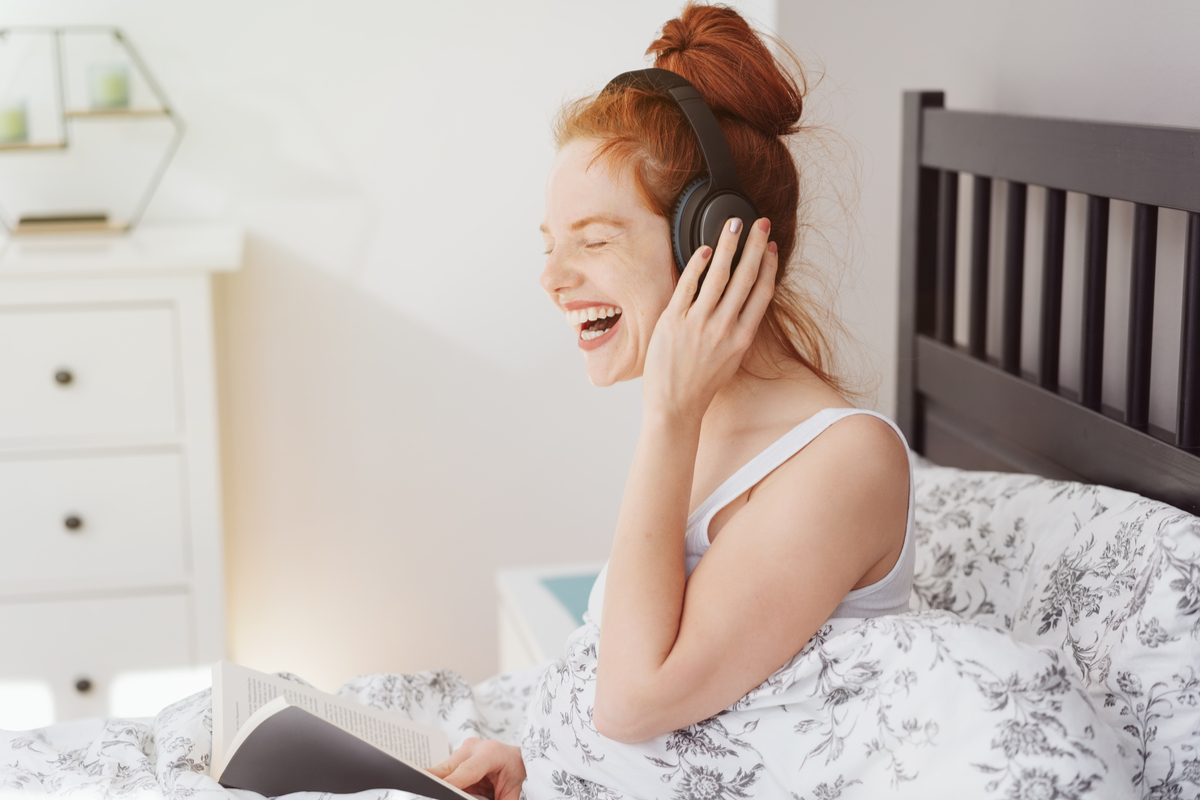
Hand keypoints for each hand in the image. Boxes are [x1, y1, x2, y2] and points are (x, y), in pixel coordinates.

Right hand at [427, 737, 524, 799]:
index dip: (452, 782)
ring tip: (433, 793)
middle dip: (435, 782)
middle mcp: (474, 748)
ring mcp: (463, 752)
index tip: (438, 790)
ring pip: (443, 772)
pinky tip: (438, 791)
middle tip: (425, 791)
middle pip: (448, 768)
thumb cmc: (519, 774)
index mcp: (491, 753)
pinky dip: (443, 785)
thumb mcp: (513, 793)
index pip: (467, 770)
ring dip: (439, 786)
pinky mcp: (457, 759)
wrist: (519, 760)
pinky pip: (445, 774)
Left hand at [642, 217, 777, 425]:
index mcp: (742, 338)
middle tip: (760, 223)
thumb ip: (735, 329)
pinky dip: (697, 265)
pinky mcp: (673, 322)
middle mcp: (724, 328)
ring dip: (728, 245)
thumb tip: (740, 301)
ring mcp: (698, 324)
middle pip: (745, 277)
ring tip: (733, 224)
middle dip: (755, 245)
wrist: (675, 407)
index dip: (769, 265)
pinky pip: (688, 286)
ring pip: (718, 275)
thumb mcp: (730, 358)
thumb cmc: (700, 385)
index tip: (772, 246)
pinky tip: (704, 250)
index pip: (762, 292)